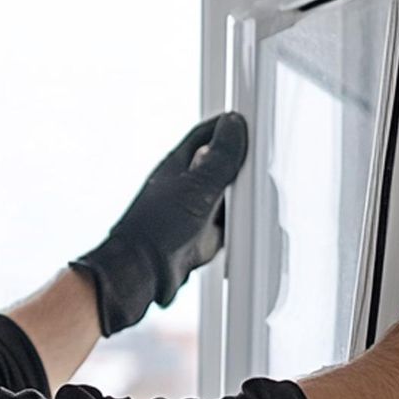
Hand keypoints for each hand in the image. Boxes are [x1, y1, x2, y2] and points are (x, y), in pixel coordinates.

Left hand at [70, 111, 249, 335]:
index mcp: (178, 164)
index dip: (228, 128)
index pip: (206, 135)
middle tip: (254, 169)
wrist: (144, 272)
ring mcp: (191, 212)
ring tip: (250, 198)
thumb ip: (219, 158)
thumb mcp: (197, 187)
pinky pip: (225, 225)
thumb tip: (233, 125)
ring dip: (239, 199)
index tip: (247, 126)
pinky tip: (242, 226)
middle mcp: (184, 186)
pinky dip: (236, 225)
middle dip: (239, 168)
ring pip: (225, 197)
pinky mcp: (198, 237)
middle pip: (219, 166)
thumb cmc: (156, 230)